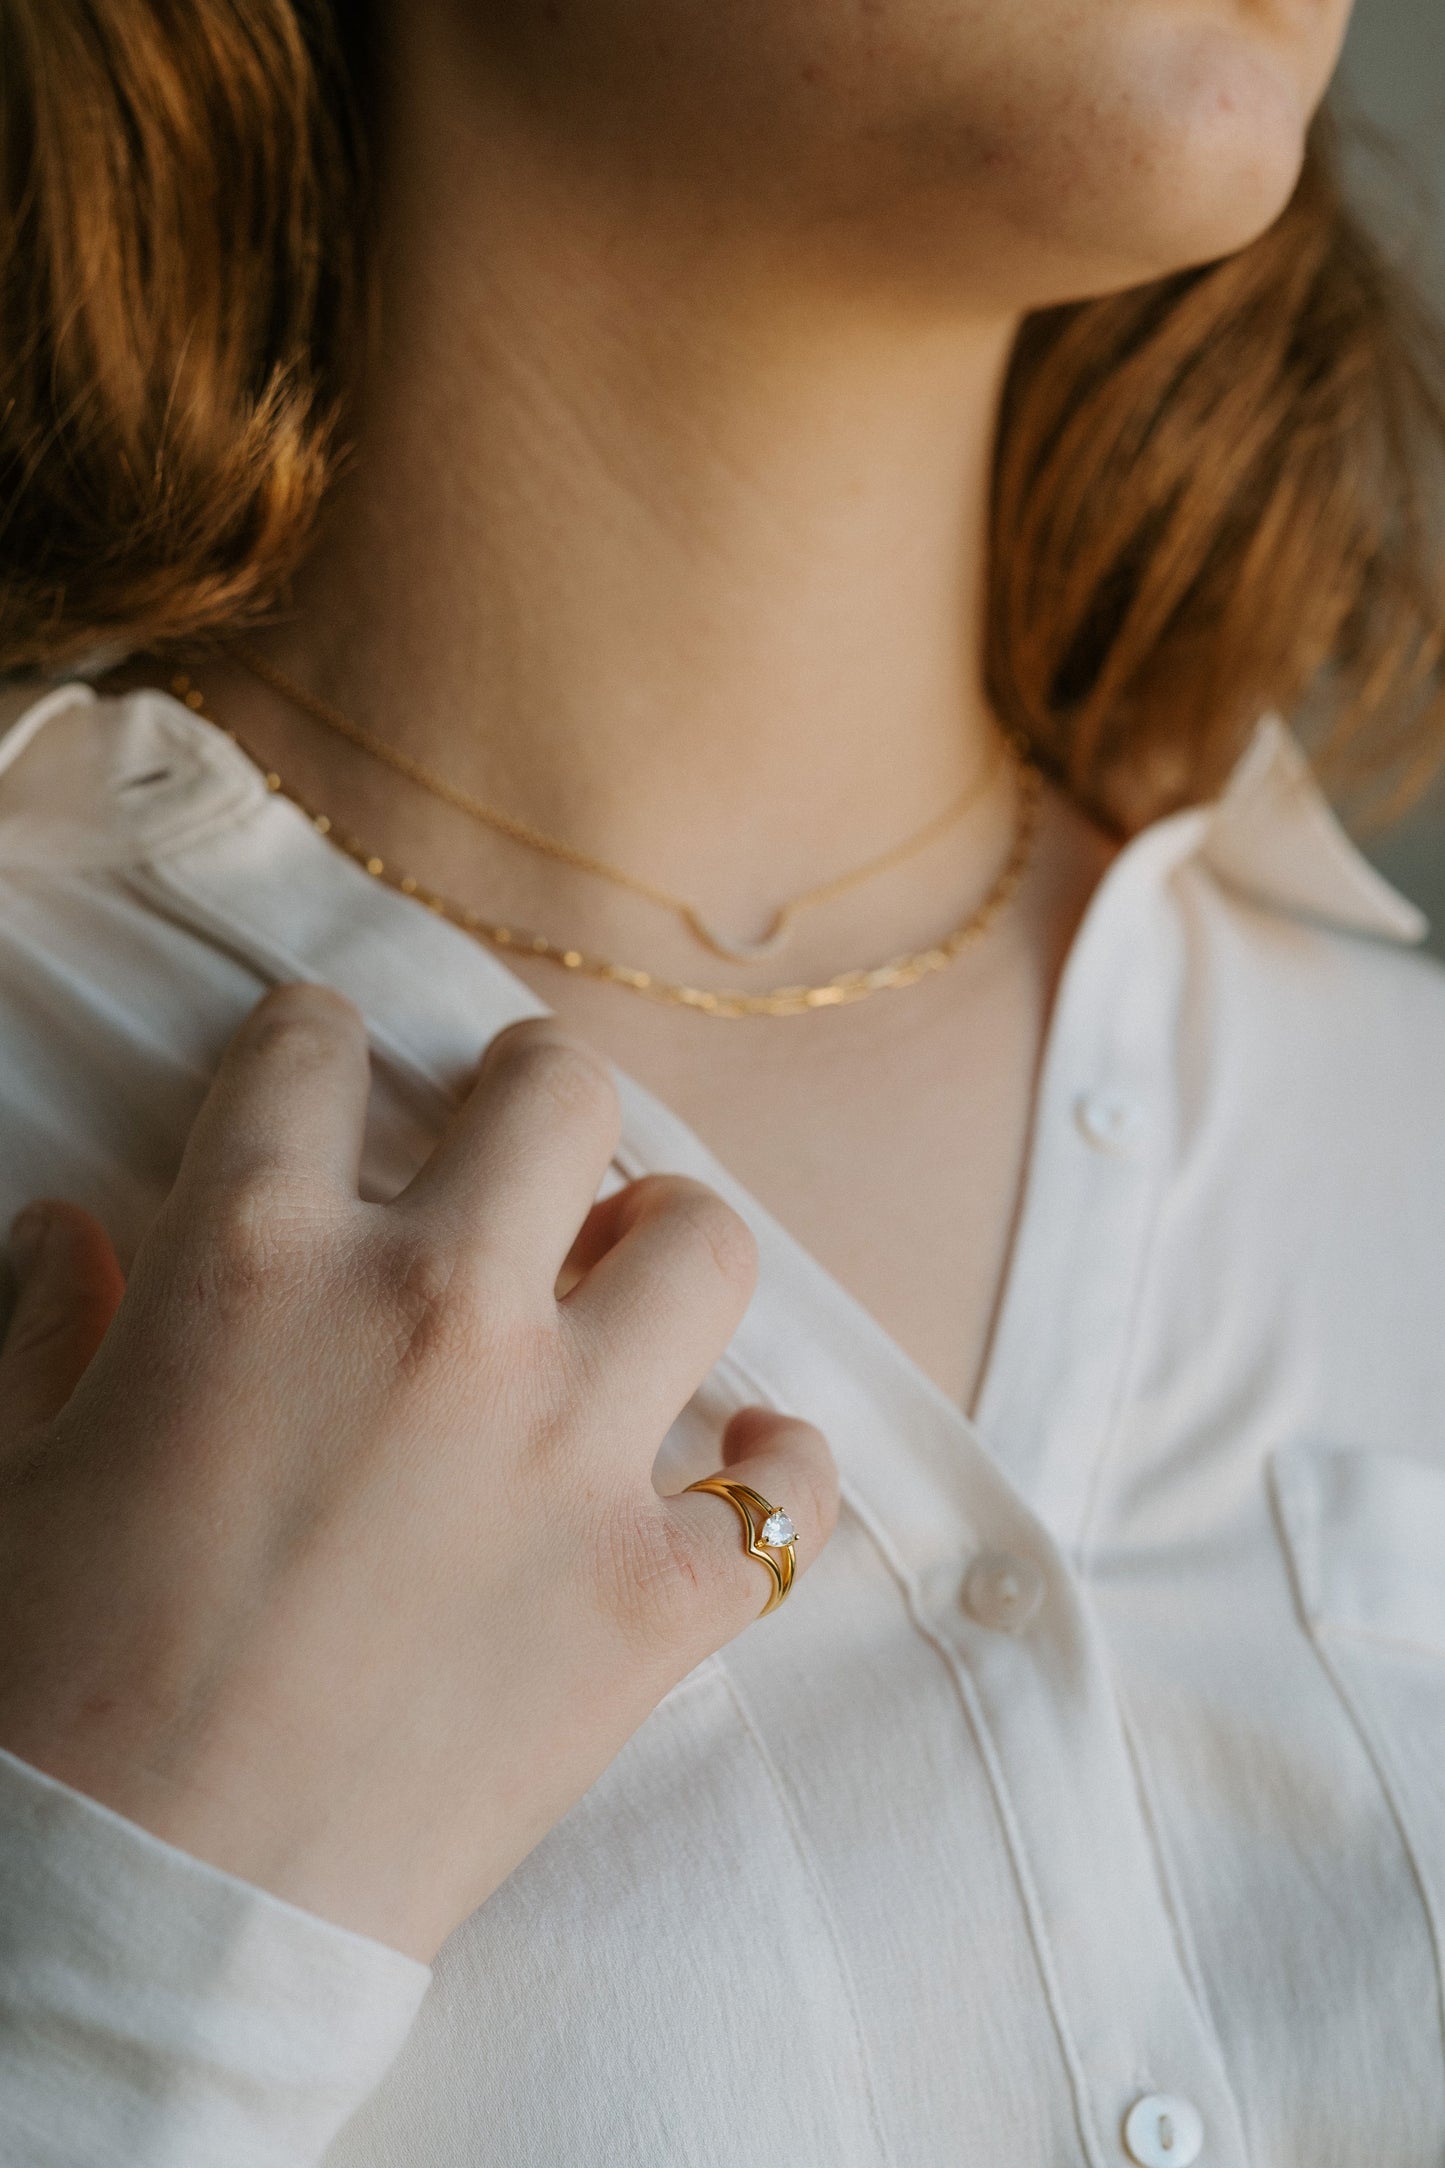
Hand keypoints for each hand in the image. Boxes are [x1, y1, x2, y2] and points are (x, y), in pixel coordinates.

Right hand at [0, 988, 835, 1959]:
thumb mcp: (15, 1475)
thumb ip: (52, 1327)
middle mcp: (436, 1318)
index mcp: (259, 1263)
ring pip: (706, 1245)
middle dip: (537, 1093)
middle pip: (561, 1094)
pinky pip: (784, 1497)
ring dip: (668, 1247)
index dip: (318, 1047)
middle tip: (519, 1141)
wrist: (143, 1918)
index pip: (317, 1050)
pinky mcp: (649, 1595)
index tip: (326, 1076)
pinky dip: (772, 1478)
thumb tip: (65, 1232)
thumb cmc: (48, 1690)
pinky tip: (735, 1475)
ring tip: (625, 1284)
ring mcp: (567, 1454)